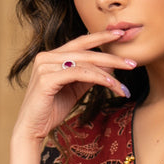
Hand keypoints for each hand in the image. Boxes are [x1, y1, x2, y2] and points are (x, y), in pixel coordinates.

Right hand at [12, 30, 135, 143]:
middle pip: (85, 51)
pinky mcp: (46, 79)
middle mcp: (46, 57)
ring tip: (123, 85)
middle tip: (132, 62)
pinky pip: (78, 74)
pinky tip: (110, 83)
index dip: (101, 37)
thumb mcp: (74, 90)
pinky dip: (96, 77)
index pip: (80, 42)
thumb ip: (88, 76)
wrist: (31, 129)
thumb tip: (109, 66)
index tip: (120, 34)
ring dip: (108, 73)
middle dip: (111, 56)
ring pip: (84, 63)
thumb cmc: (51, 110)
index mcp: (52, 56)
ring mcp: (45, 66)